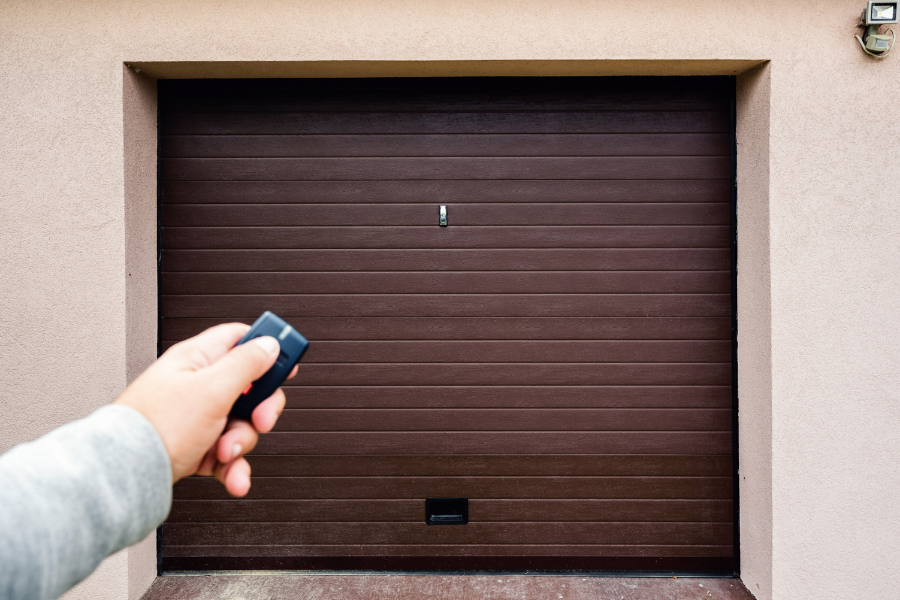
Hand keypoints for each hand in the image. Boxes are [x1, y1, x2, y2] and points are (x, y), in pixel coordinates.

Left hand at [115, 324, 297, 496]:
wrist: (125, 475)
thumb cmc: (156, 426)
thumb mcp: (211, 389)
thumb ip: (246, 364)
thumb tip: (269, 344)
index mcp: (197, 359)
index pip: (239, 339)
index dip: (267, 348)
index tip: (288, 362)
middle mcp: (196, 385)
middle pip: (249, 388)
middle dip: (261, 410)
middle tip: (261, 419)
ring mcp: (196, 418)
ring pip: (240, 425)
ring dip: (242, 443)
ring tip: (226, 452)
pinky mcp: (195, 446)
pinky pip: (226, 453)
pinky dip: (233, 467)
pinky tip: (233, 476)